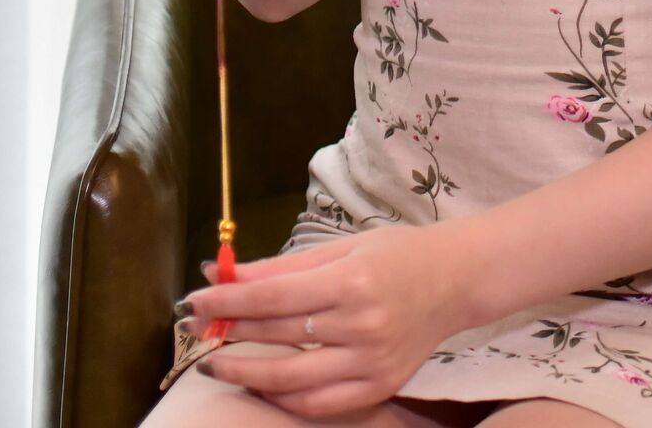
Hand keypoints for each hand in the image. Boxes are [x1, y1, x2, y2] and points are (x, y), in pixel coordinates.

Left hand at [182, 223, 486, 418]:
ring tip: (217, 363)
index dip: (228, 300)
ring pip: (292, 379)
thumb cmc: (397, 255)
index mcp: (352, 280)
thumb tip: (224, 274)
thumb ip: (282, 266)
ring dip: (246, 373)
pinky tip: (261, 385)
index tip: (195, 300)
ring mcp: (372, 361)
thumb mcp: (341, 247)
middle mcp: (362, 325)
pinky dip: (285, 398)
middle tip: (195, 329)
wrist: (456, 281)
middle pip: (278, 335)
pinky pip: (321, 403)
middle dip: (228, 332)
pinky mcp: (380, 385)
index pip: (273, 296)